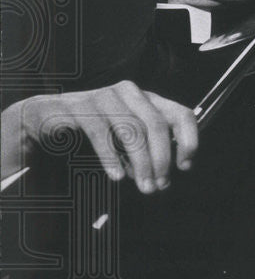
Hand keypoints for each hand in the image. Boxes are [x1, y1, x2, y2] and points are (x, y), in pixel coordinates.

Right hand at [1, 81, 197, 193]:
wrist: (42, 120)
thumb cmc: (91, 131)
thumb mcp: (126, 139)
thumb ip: (147, 150)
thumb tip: (166, 175)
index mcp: (147, 99)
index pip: (181, 114)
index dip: (190, 140)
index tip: (185, 166)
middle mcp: (128, 93)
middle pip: (156, 124)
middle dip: (161, 159)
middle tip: (159, 185)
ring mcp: (102, 96)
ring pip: (131, 129)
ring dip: (140, 162)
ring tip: (142, 185)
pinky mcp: (76, 106)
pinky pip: (100, 132)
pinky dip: (111, 157)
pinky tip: (116, 175)